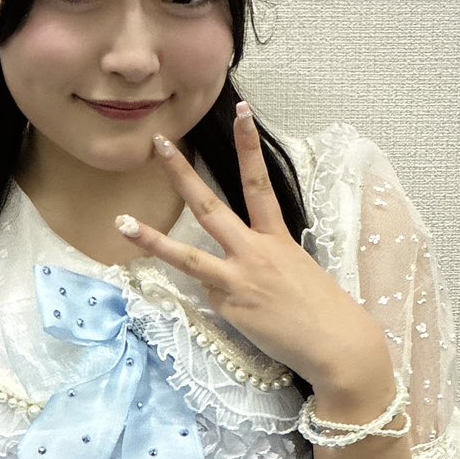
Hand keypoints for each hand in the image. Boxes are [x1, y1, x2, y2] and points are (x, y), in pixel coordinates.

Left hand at [120, 106, 395, 395]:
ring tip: (122, 223)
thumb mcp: (298, 272)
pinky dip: (217, 300)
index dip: (249, 146)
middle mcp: (254, 252)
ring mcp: (237, 280)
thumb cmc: (325, 311)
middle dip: (181, 173)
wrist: (337, 346)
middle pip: (209, 205)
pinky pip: (209, 297)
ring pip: (186, 255)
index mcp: (277, 238)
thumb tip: (232, 267)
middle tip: (158, 143)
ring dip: (151, 239)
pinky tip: (246, 316)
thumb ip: (264, 261)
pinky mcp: (228, 309)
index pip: (258, 182)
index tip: (240, 113)